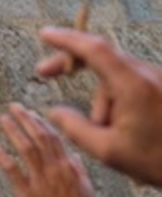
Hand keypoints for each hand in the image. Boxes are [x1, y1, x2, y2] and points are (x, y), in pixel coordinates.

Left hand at [0, 103, 94, 196]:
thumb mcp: (85, 190)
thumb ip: (78, 169)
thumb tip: (71, 153)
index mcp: (70, 167)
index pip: (54, 138)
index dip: (41, 123)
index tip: (31, 113)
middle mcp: (55, 170)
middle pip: (39, 137)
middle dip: (26, 119)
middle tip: (14, 106)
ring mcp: (40, 181)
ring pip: (26, 148)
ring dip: (13, 130)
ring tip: (2, 118)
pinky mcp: (26, 193)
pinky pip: (11, 169)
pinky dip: (1, 155)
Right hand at [35, 28, 161, 186]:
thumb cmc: (160, 162)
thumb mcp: (109, 151)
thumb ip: (75, 128)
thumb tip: (55, 112)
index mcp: (133, 86)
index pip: (94, 49)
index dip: (66, 39)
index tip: (45, 34)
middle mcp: (148, 75)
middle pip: (100, 60)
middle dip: (75, 69)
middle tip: (45, 72)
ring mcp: (157, 80)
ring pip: (114, 78)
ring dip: (103, 101)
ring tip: (111, 134)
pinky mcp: (161, 88)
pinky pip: (129, 85)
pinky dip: (118, 102)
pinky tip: (124, 130)